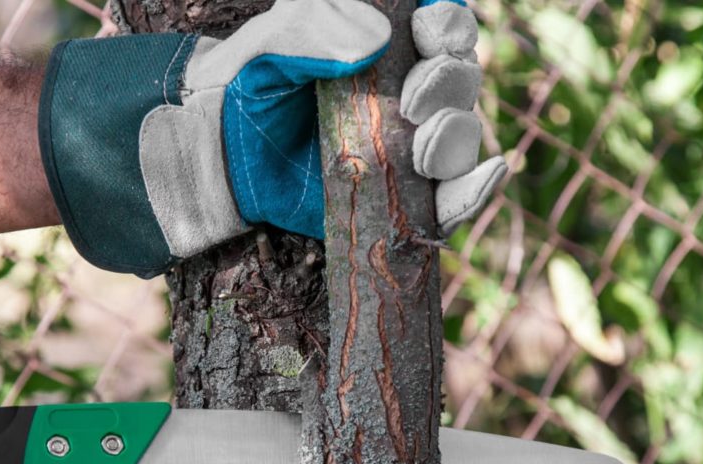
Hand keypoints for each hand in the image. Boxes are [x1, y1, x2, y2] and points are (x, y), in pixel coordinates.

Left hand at [39, 0, 504, 277]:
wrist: (216, 155)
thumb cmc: (245, 86)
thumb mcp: (272, 43)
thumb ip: (315, 27)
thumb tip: (377, 40)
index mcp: (386, 42)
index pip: (444, 24)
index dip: (449, 26)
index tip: (429, 32)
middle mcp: (407, 91)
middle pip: (461, 80)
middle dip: (450, 83)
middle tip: (414, 97)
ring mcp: (407, 146)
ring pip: (461, 136)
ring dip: (455, 136)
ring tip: (418, 145)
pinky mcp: (400, 198)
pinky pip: (452, 199)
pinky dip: (475, 191)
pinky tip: (486, 176)